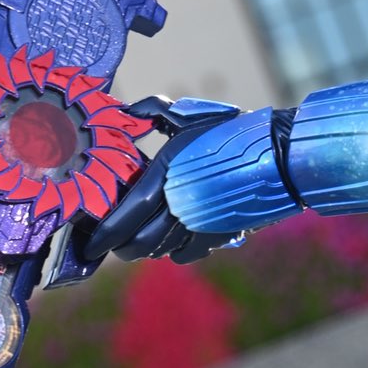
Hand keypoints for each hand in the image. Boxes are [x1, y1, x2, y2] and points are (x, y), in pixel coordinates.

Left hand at [73, 97, 240, 265]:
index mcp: (167, 175)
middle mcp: (179, 205)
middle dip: (119, 248)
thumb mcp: (187, 116)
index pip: (126, 216)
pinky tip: (170, 242)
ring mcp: (199, 224)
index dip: (105, 234)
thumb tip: (125, 113)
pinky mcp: (217, 235)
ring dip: (144, 250)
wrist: (276, 155)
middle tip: (109, 245)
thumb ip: (152, 113)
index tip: (90, 245)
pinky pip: (186, 254)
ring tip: (135, 243)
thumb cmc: (229, 131)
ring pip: (160, 251)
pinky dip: (173, 252)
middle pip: (139, 242)